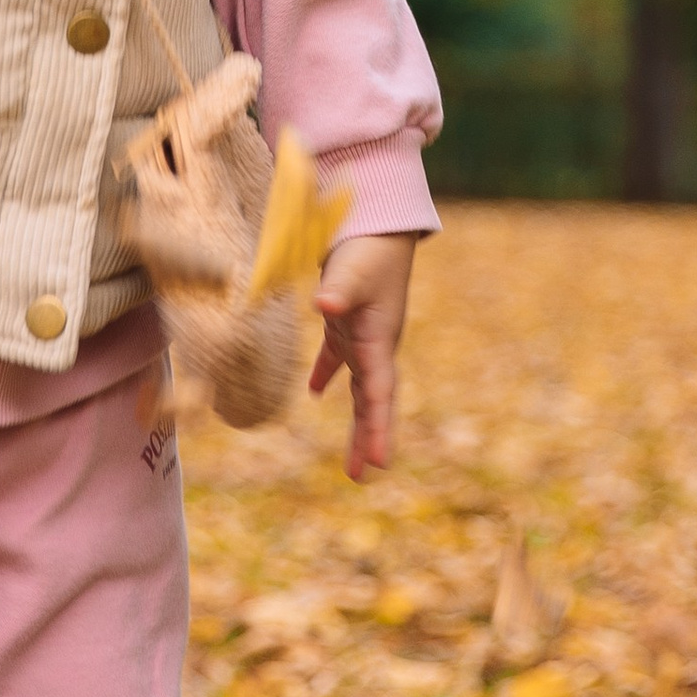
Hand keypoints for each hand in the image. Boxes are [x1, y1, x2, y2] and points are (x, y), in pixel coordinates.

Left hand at [309, 232, 419, 479]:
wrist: (377, 221)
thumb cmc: (368, 247)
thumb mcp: (353, 270)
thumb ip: (339, 289)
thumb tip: (325, 305)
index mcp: (380, 339)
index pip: (380, 392)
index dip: (379, 427)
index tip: (379, 462)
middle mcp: (375, 344)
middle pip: (375, 400)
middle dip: (370, 436)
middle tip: (363, 475)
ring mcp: (363, 335)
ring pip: (362, 388)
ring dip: (357, 422)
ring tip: (353, 460)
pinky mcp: (348, 323)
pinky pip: (339, 359)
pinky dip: (328, 376)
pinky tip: (316, 394)